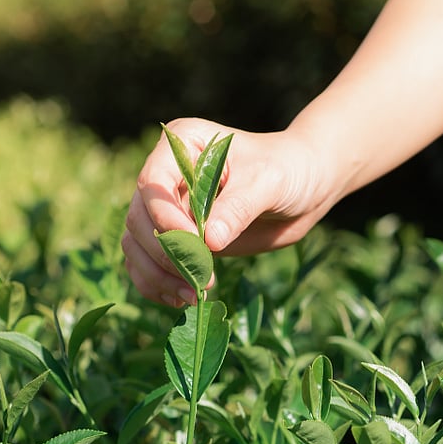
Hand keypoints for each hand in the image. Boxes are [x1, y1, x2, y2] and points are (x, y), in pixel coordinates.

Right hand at [123, 117, 334, 306]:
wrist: (305, 186)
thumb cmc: (288, 169)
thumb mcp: (268, 182)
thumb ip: (238, 208)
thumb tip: (208, 242)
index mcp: (182, 145)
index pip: (153, 183)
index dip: (165, 217)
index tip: (197, 245)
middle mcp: (167, 174)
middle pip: (139, 218)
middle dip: (165, 254)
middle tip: (201, 279)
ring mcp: (169, 207)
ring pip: (137, 244)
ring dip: (157, 275)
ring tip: (191, 295)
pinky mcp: (176, 237)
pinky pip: (148, 263)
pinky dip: (158, 284)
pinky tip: (182, 298)